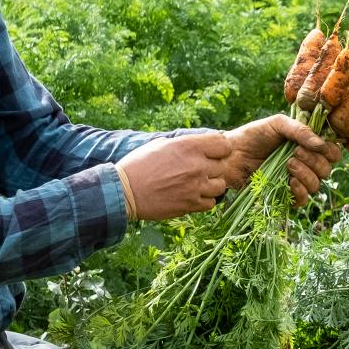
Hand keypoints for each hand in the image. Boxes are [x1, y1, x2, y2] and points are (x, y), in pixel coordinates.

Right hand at [117, 130, 237, 221]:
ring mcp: (196, 187)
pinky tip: (192, 195)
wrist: (124, 191)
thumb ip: (185, 144)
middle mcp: (197, 166)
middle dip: (212, 167)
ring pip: (220, 186)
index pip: (223, 144)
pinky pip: (211, 203)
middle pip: (222, 166)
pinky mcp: (191, 205)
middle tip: (198, 170)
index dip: (220, 149)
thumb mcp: (161, 144)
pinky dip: (204, 200)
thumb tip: (201, 143)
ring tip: (196, 184)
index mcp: (189, 146)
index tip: (213, 153)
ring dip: (211, 185)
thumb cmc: (139, 165)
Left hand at [227, 113, 342, 206]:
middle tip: (294, 152)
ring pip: (316, 185)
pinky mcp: (284, 195)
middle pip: (326, 170)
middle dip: (314, 161)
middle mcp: (305, 164)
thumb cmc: (252, 136)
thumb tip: (321, 144)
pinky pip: (302, 200)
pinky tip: (290, 181)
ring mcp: (295, 181)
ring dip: (306, 174)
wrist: (229, 155)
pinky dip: (300, 191)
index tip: (317, 146)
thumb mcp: (277, 124)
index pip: (332, 153)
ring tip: (288, 164)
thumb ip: (300, 130)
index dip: (331, 151)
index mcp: (307, 146)